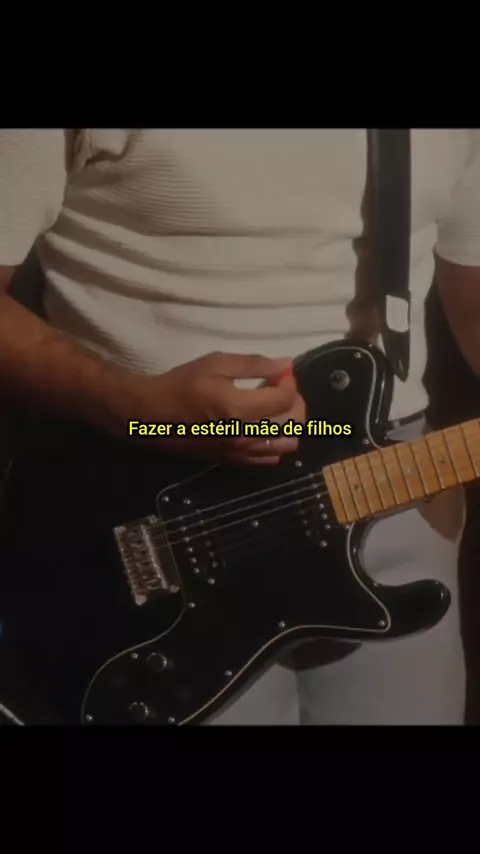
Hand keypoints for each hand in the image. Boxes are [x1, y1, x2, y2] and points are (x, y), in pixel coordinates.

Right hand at [122, 352, 305, 464]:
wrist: (152, 415)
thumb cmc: (182, 385)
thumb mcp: (216, 364)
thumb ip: (254, 364)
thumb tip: (286, 365)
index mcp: (240, 409)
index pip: (286, 399)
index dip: (289, 382)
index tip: (280, 372)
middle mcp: (245, 435)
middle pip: (293, 424)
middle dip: (295, 402)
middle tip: (280, 388)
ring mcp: (240, 451)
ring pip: (286, 445)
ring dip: (289, 425)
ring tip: (275, 408)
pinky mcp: (233, 460)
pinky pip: (268, 459)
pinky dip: (275, 443)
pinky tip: (265, 427)